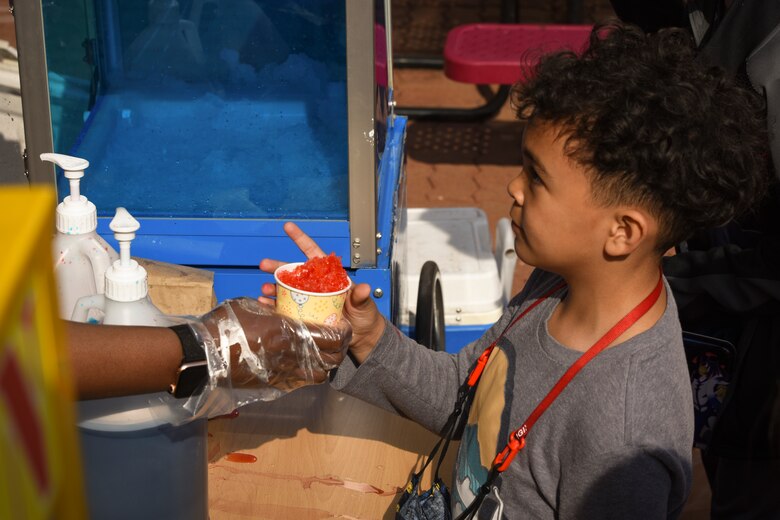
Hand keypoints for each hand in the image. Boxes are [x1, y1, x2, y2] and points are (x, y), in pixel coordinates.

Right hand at [198, 297, 350, 391]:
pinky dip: (308, 375)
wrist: (204, 355)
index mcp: (288, 332)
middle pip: (331, 359)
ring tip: (324, 354)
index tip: (343, 326)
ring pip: (320, 375)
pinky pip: (301, 382)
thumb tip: (282, 308)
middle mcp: (290, 355)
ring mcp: (283, 373)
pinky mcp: (274, 385)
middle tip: (338, 341)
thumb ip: (273, 309)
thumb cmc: (225, 326)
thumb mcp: (253, 307)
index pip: (331, 337)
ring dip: (326, 365)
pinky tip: (304, 365)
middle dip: (340, 350)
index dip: (343, 333)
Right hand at [259, 222, 385, 363]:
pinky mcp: (304, 316)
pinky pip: (286, 309)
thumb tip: (364, 288)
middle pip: (294, 272)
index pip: (313, 254)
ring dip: (273, 288)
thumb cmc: (365, 316)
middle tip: (263, 264)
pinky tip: (265, 305)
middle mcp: (316, 286)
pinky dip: (274, 306)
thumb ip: (361, 296)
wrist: (361, 338)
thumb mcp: (364, 304)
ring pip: (286, 290)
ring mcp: (308, 301)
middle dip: (277, 267)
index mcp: (329, 277)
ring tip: (264, 290)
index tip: (288, 227)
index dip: (301, 239)